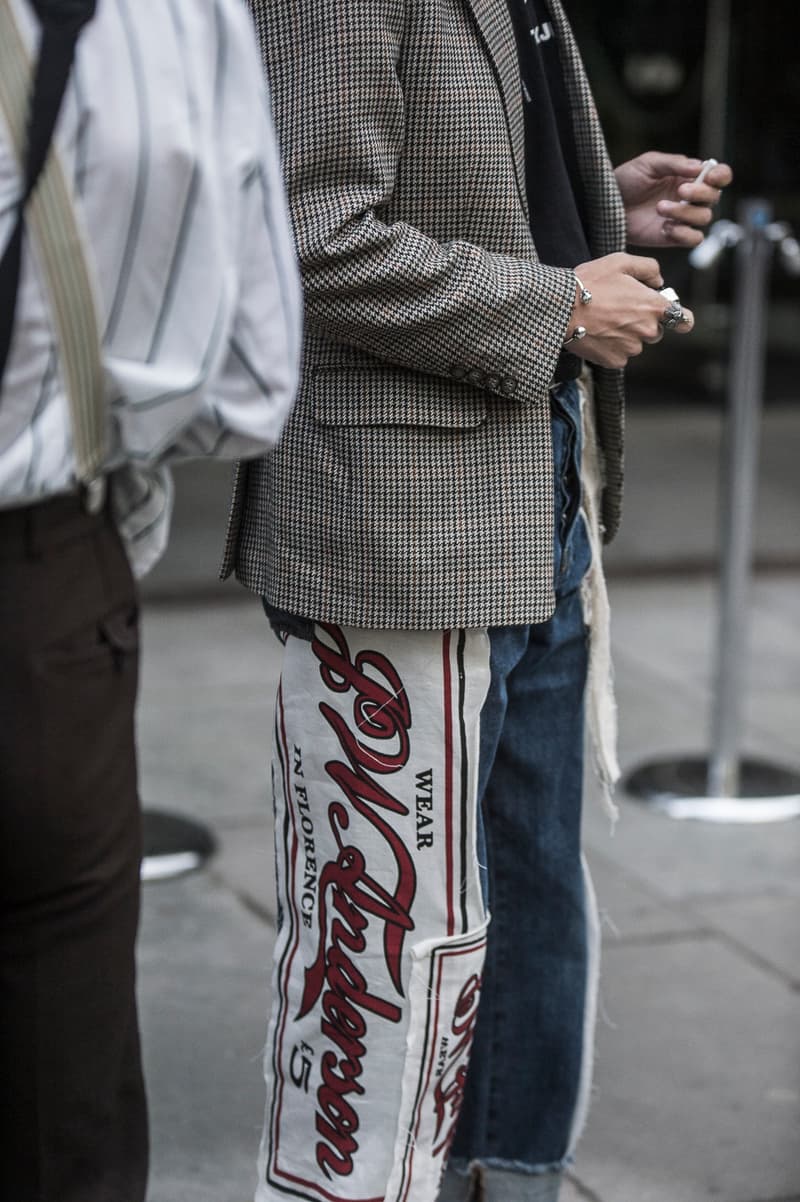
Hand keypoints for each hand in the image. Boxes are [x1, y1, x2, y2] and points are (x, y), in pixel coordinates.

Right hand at [567, 252, 693, 369]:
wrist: (561, 309)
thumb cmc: (589, 283)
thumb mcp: (621, 262)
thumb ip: (648, 268)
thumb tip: (659, 282)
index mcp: (654, 306)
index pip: (684, 320)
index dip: (681, 319)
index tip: (675, 318)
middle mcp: (647, 331)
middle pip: (655, 332)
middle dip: (643, 323)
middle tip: (621, 311)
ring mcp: (631, 348)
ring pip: (636, 344)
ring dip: (626, 335)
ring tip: (604, 321)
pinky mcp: (615, 361)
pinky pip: (619, 355)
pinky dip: (611, 347)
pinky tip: (598, 333)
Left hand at [615, 152, 732, 247]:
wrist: (607, 205)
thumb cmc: (627, 180)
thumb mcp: (648, 164)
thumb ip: (674, 163)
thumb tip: (699, 167)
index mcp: (690, 176)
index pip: (719, 176)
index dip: (721, 176)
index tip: (710, 177)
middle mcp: (691, 198)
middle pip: (714, 198)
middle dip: (700, 194)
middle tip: (679, 191)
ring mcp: (684, 218)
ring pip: (704, 218)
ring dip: (686, 213)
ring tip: (660, 208)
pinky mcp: (674, 237)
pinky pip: (694, 239)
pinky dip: (684, 233)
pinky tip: (665, 227)